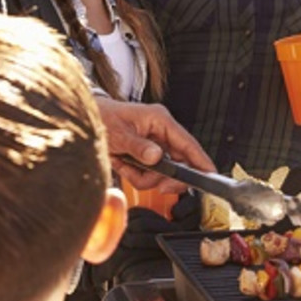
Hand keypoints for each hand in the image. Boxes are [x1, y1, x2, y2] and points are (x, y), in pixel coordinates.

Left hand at [95, 97, 214, 190]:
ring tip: (125, 165)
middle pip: (178, 162)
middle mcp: (161, 131)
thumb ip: (138, 147)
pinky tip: (123, 164)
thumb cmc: (103, 117)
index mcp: (160, 120)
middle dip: (162, 176)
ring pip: (163, 172)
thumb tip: (157, 157)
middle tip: (155, 183)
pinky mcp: (147, 153)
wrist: (90, 117)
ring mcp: (155, 143)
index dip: (201, 160)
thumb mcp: (119, 134)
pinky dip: (136, 174)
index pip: (187, 143)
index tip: (210, 174)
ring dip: (143, 176)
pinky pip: (150, 173)